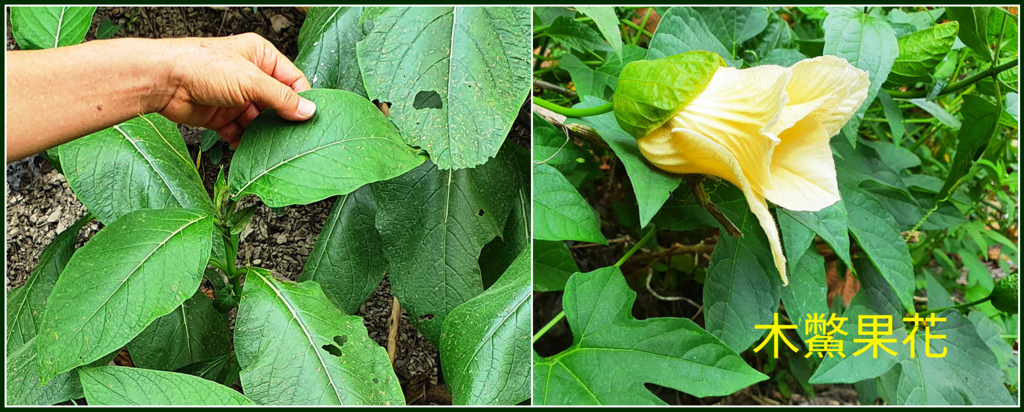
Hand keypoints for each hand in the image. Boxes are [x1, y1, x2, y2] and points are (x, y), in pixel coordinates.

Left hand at [156, 33, 314, 146]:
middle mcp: (250, 76)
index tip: (311, 120)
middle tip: (296, 138)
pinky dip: (247, 143)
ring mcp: (235, 97)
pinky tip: (254, 152)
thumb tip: (307, 110)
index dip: (302, 100)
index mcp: (261, 57)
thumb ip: (281, 97)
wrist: (162, 81)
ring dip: (266, 135)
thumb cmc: (200, 65)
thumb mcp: (250, 80)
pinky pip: (241, 133)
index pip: (292, 80)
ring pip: (260, 121)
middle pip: (277, 103)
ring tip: (276, 148)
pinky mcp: (222, 116)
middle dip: (284, 120)